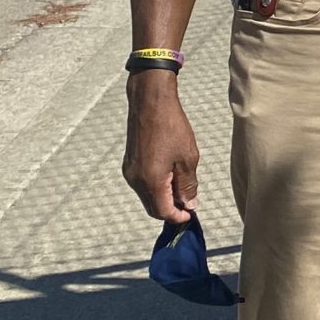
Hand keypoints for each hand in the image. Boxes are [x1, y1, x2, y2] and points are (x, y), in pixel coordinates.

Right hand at [122, 77, 200, 223]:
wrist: (150, 103)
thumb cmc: (171, 127)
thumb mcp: (188, 158)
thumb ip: (188, 185)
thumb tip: (189, 204)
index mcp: (150, 182)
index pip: (163, 212)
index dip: (178, 217)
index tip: (191, 215)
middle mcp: (135, 180)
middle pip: (153, 207)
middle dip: (171, 209)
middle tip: (189, 203)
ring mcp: (130, 171)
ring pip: (147, 196)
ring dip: (163, 197)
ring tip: (182, 185)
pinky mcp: (129, 163)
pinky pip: (142, 184)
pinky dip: (156, 186)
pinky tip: (170, 175)